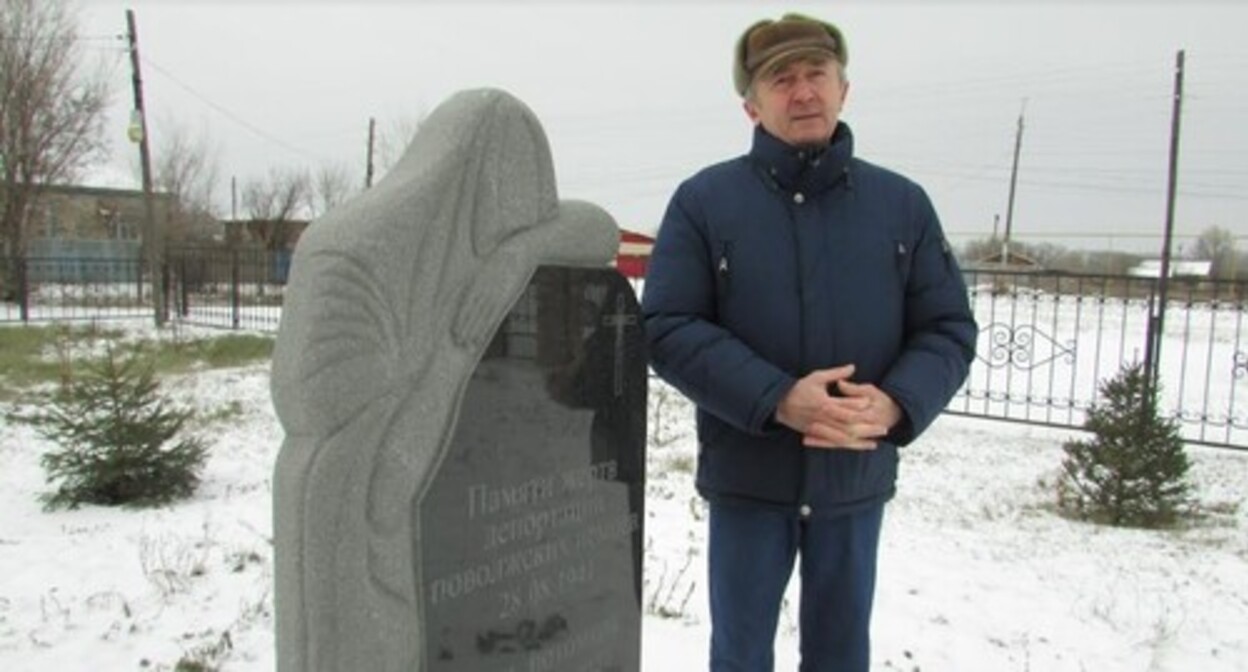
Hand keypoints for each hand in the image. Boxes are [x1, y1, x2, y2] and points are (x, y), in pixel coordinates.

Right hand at [774, 365, 899, 450]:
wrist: (779, 404)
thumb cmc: (799, 389)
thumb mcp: (816, 377)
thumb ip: (836, 373)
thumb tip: (853, 367)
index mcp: (824, 404)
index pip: (845, 407)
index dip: (860, 406)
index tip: (873, 404)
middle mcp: (823, 419)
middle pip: (848, 427)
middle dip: (867, 429)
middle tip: (884, 429)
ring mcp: (819, 429)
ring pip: (843, 439)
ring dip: (860, 441)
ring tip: (875, 442)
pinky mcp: (817, 435)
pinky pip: (835, 444)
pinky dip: (849, 446)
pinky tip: (860, 446)